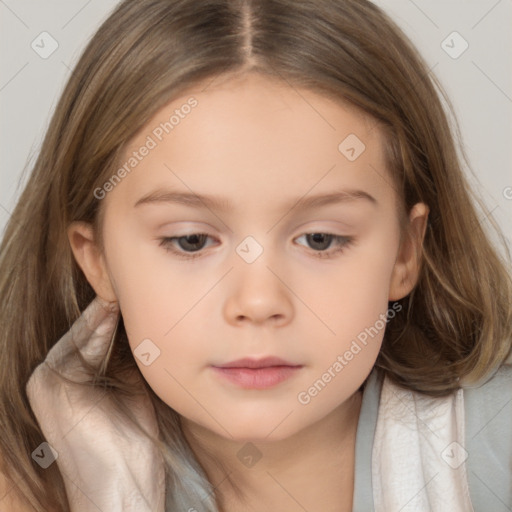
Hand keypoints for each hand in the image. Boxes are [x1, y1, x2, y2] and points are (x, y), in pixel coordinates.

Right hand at [26, 296, 165, 511]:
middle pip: (86, 330)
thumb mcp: (129, 390)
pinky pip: (81, 345)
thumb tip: (136, 322)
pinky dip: (100, 325)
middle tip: (128, 276)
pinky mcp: (50, 385)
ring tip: (126, 285)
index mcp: (68, 380)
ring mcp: (46, 381)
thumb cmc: (132, 445)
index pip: (93, 334)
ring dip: (106, 310)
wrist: (123, 491)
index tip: (136, 286)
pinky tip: (117, 306)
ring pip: (83, 332)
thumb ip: (123, 357)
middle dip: (109, 305)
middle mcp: (50, 377)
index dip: (114, 310)